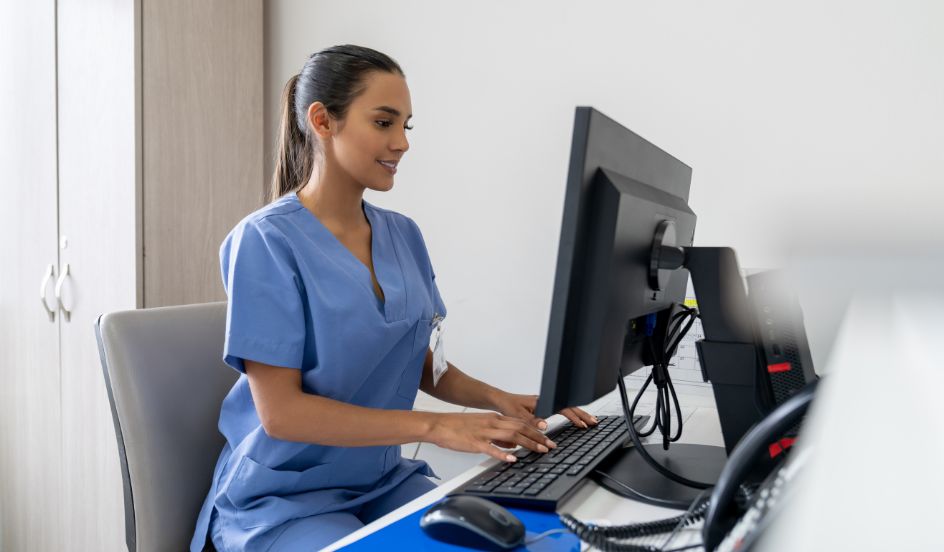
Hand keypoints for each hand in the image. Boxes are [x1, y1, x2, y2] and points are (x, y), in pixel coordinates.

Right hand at [427, 412, 557, 462]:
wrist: (438, 425)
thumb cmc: (457, 427)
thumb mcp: (482, 427)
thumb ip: (498, 435)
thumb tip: (514, 445)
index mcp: (494, 418)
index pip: (520, 422)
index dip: (535, 430)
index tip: (547, 437)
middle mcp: (492, 422)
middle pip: (520, 428)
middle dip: (538, 437)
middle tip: (551, 445)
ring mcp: (483, 432)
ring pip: (511, 436)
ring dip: (528, 443)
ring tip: (540, 450)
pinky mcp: (474, 442)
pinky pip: (491, 448)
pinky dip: (503, 453)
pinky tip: (512, 459)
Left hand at [491, 391, 599, 431]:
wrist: (500, 400)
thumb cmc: (508, 406)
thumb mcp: (518, 416)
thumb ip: (532, 421)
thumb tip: (545, 426)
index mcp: (542, 401)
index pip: (563, 408)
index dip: (573, 417)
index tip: (582, 425)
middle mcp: (546, 401)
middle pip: (568, 406)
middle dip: (582, 414)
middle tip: (594, 422)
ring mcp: (546, 403)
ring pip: (566, 407)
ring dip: (578, 414)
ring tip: (589, 421)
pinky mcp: (543, 407)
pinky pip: (561, 409)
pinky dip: (570, 414)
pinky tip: (575, 420)